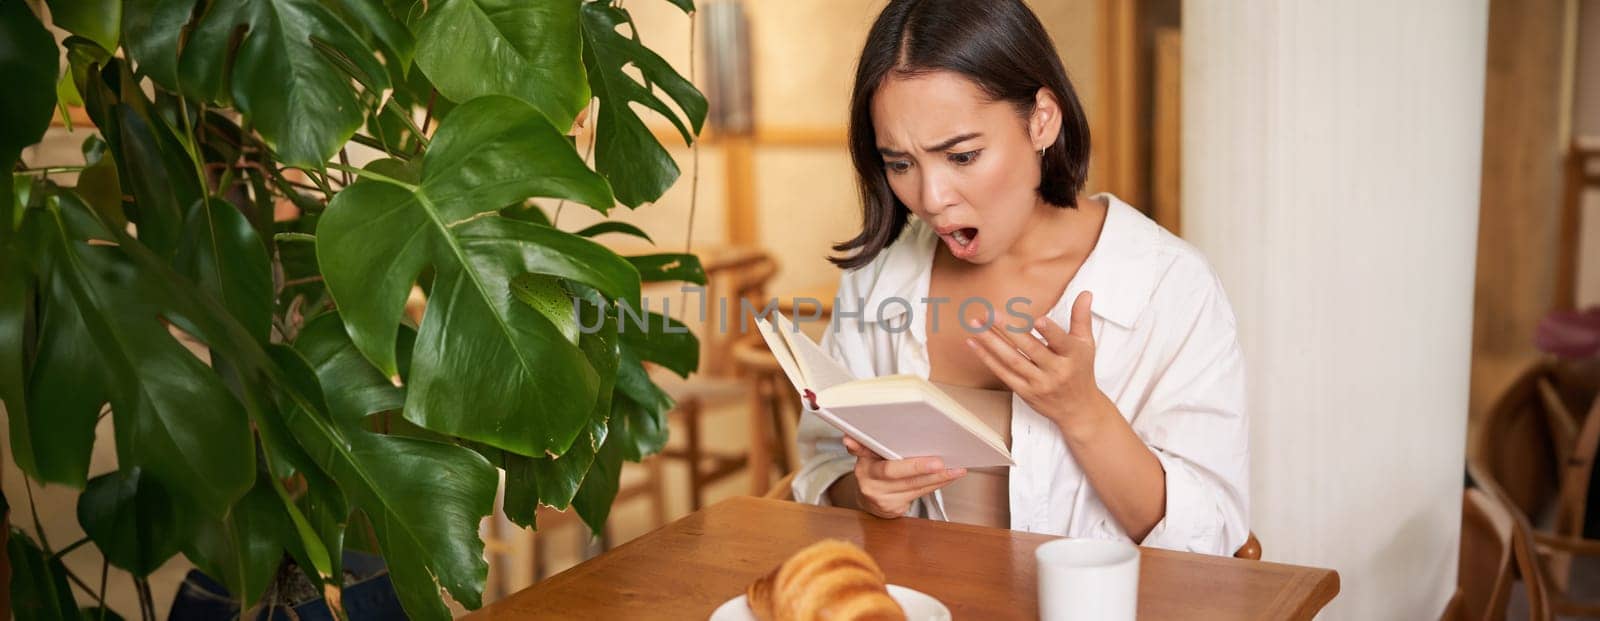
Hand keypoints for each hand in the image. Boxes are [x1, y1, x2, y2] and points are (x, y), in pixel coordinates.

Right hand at [841, 436, 965, 518]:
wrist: (868, 500)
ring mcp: (883, 498)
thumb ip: (862, 446)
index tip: (887, 448)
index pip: (871, 457)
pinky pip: (920, 493)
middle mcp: (870, 483)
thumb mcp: (865, 457)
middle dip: (918, 468)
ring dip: (937, 478)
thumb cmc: (873, 471)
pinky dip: (936, 484)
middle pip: (895, 474)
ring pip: (913, 486)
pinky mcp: (895, 508)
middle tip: (939, 463)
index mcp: (864, 466)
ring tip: (956, 469)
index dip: (879, 453)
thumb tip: (848, 439)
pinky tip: (950, 477)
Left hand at [965, 290, 1110, 438]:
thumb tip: (1085, 293)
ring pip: (1013, 360)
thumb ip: (1081, 318)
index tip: (1038, 319)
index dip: (1050, 332)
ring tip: (976, 325)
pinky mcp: (1025, 392)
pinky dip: (988, 358)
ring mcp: (1039, 383)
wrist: (1078, 409)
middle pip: (1030, 349)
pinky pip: (1004, 374)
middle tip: (990, 313)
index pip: (1061, 342)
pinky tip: (974, 343)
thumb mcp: (1086, 344)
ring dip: (992, 342)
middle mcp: (1056, 370)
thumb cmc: (1080, 370)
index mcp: (1072, 355)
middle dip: (1009, 330)